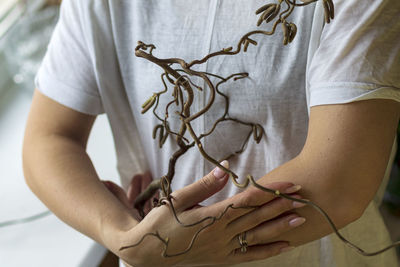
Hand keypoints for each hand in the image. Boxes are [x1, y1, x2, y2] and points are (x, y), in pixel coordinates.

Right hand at [110, 162, 304, 266]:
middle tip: (303, 197)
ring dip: (279, 228)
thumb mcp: (178, 199)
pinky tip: (283, 246)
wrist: (149, 254)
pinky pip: (249, 256)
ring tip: (300, 220)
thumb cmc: (162, 223)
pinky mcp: (222, 259)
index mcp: (212, 217)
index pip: (247, 201)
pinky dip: (268, 251)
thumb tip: (226, 166)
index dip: (270, 192)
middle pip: (257, 218)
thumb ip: (205, 184)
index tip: (288, 184)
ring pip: (257, 237)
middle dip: (280, 206)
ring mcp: (223, 249)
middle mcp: (221, 234)